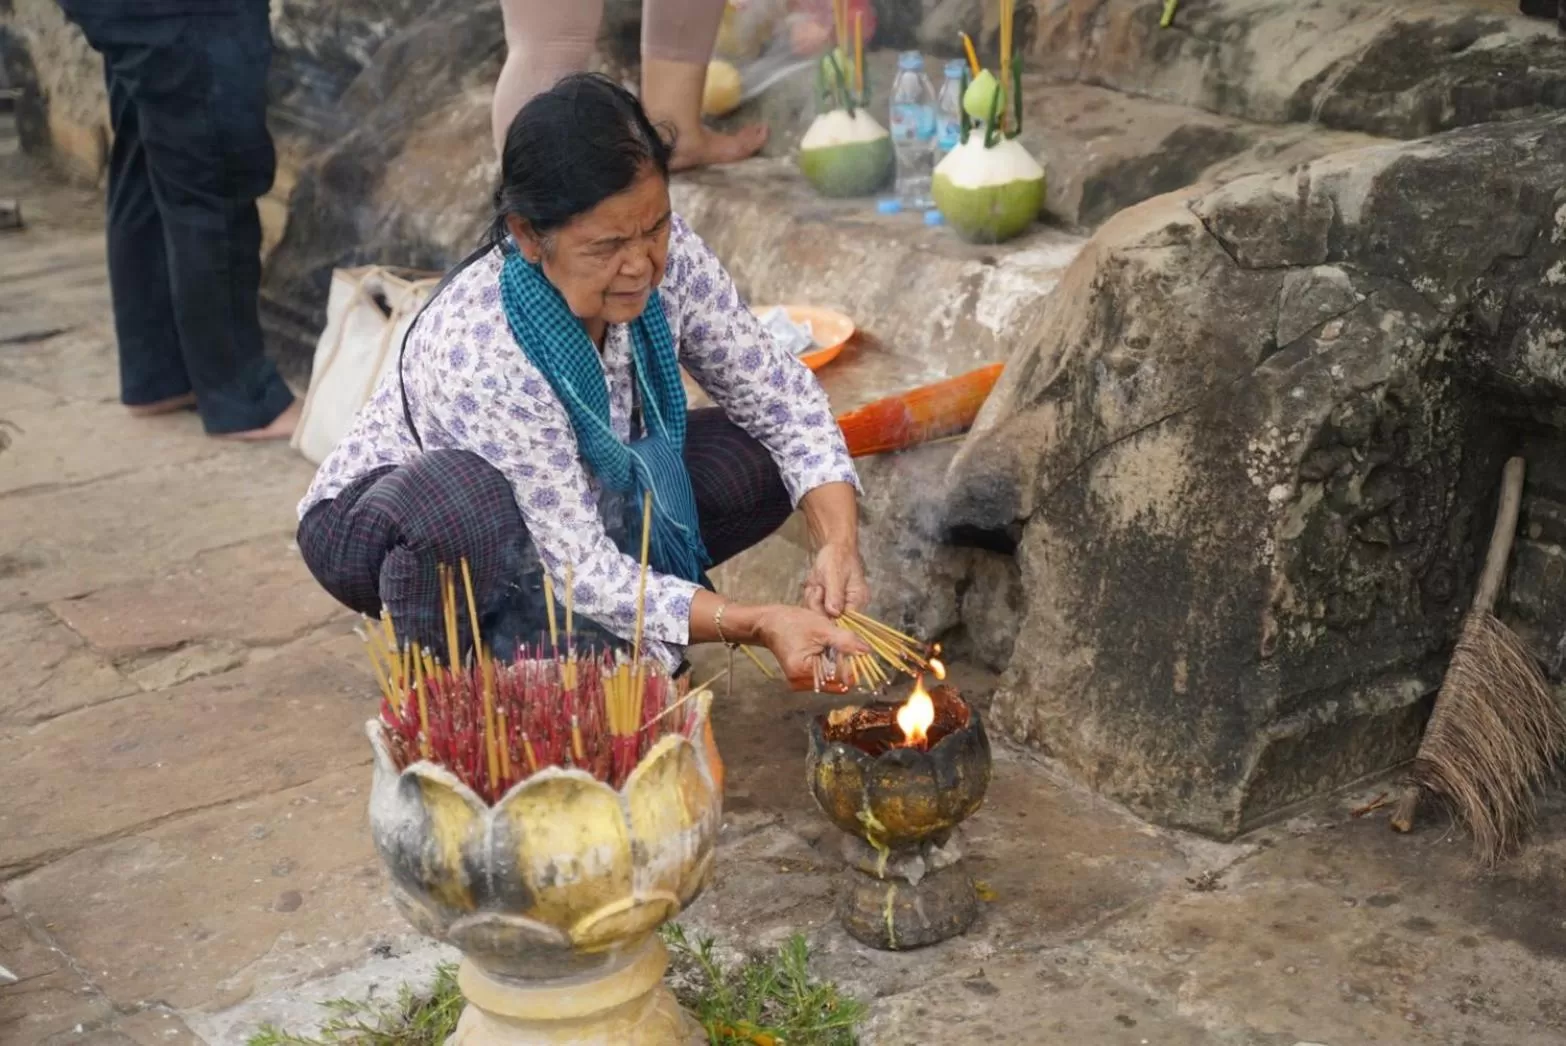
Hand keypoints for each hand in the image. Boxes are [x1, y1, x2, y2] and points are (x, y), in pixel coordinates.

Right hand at [755, 605, 869, 690]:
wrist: (770, 623)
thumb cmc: (793, 623)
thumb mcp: (822, 628)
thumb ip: (845, 641)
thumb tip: (867, 651)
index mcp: (802, 672)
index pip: (840, 678)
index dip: (852, 664)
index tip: (856, 649)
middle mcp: (800, 683)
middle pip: (837, 682)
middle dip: (844, 664)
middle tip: (839, 645)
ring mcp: (800, 684)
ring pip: (833, 681)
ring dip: (837, 665)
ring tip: (827, 646)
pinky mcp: (802, 680)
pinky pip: (825, 678)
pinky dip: (830, 665)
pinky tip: (822, 652)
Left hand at [801, 541, 869, 617]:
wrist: (833, 548)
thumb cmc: (838, 558)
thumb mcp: (835, 574)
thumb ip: (835, 594)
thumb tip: (835, 613)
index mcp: (857, 600)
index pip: (845, 621)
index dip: (830, 616)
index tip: (821, 599)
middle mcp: (849, 607)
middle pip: (830, 620)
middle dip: (818, 605)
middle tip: (818, 588)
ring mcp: (836, 606)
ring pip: (819, 615)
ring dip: (813, 600)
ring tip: (817, 585)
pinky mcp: (826, 604)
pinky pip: (814, 608)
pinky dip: (810, 598)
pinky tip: (815, 586)